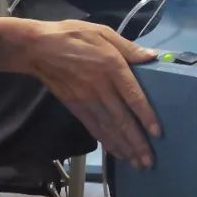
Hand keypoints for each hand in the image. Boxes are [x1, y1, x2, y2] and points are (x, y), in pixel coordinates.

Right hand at [0, 16, 160, 168]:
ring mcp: (87, 100)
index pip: (133, 97)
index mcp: (112, 67)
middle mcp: (101, 88)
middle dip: (137, 142)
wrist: (39, 48)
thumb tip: (152, 56)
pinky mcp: (76, 107)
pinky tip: (117, 153)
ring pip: (109, 128)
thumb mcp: (103, 32)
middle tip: (149, 161)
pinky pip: (94, 128)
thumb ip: (128, 47)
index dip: (145, 116)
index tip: (157, 133)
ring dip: (124, 147)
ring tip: (137, 164)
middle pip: (122, 120)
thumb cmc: (73, 35)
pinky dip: (107, 142)